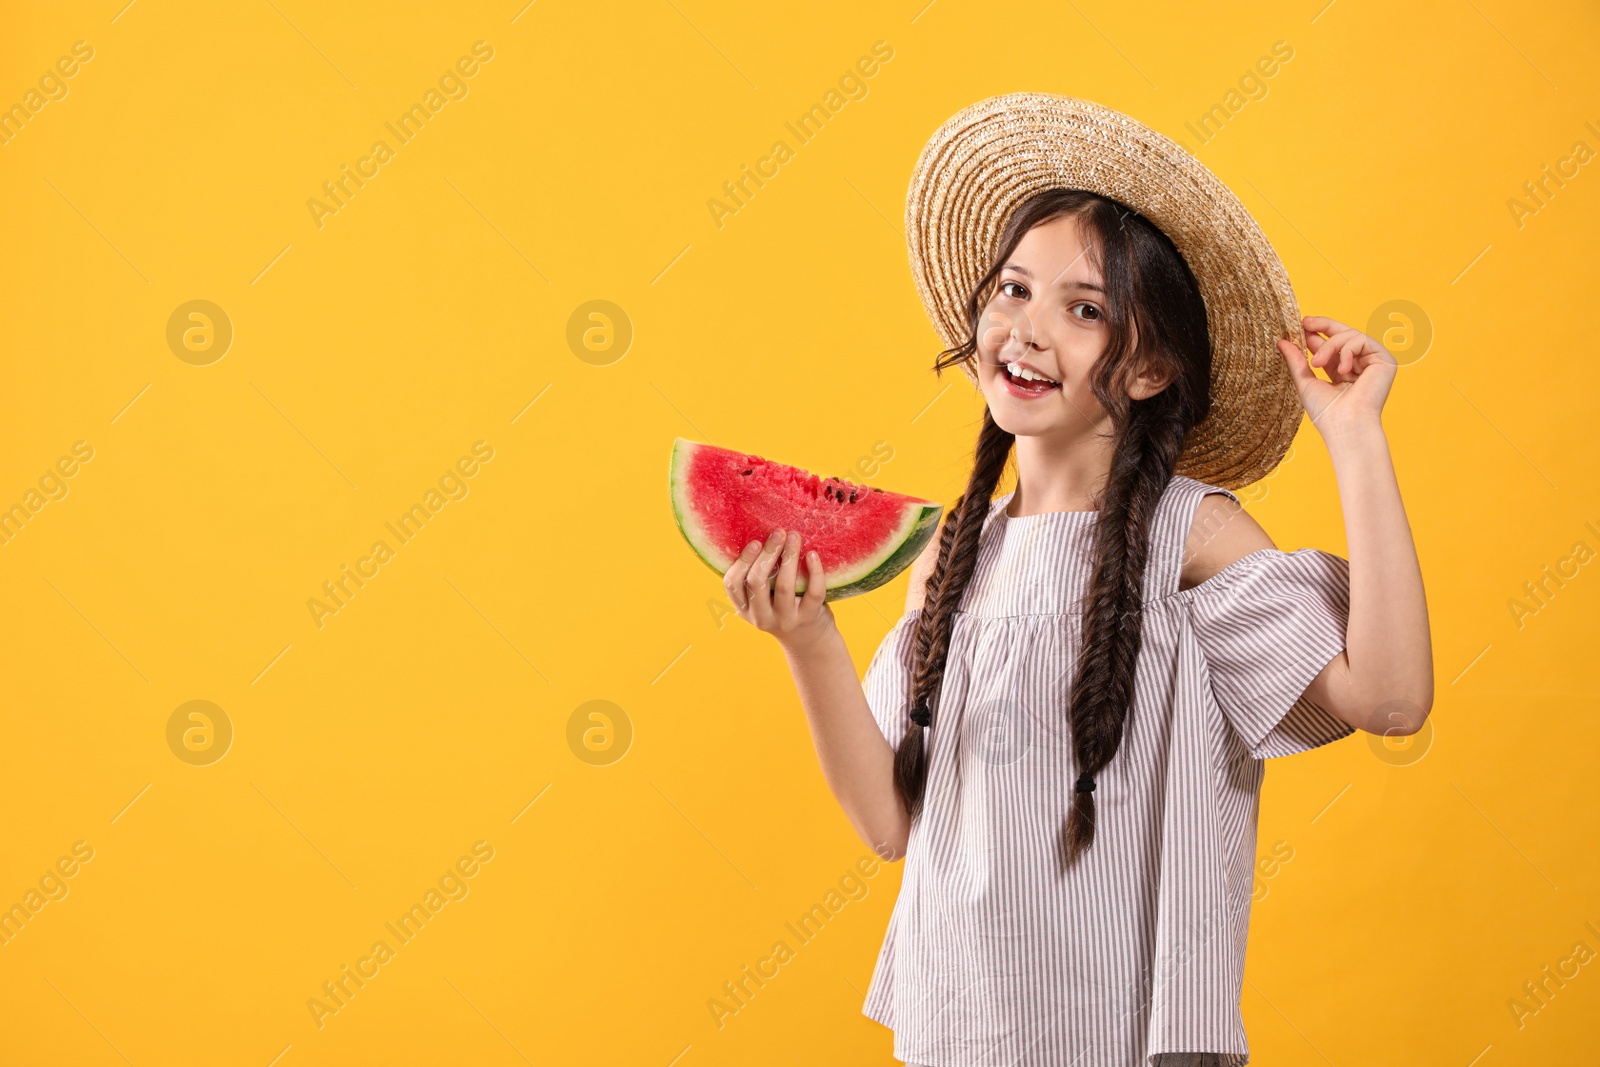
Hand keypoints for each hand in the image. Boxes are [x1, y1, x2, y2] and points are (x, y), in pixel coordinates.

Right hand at [723, 527, 834, 650]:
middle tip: (778, 532)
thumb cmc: (784, 609)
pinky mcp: (809, 618)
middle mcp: (762, 617)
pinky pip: (813, 593)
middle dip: (768, 554)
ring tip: (794, 536)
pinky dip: (815, 572)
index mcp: (745, 609)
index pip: (732, 584)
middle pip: (757, 582)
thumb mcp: (763, 601)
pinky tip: (813, 555)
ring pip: (784, 586)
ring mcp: (786, 619)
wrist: (810, 642)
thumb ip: (757, 578)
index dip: (742, 561)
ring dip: (789, 557)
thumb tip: (761, 537)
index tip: (755, 541)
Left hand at [1277, 314, 1396, 439]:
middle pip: (1345, 334)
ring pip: (1350, 336)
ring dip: (1330, 346)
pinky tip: (1342, 369)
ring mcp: (1373, 362)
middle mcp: (1360, 365)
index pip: (1332, 345)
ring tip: (1317, 362)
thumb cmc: (1326, 411)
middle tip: (1306, 322)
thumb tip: (1281, 341)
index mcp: (1343, 371)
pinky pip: (1362, 340)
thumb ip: (1296, 360)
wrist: (1346, 425)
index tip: (1302, 324)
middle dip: (1324, 325)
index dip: (1318, 333)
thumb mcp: (1305, 380)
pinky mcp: (1385, 360)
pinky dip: (1347, 351)